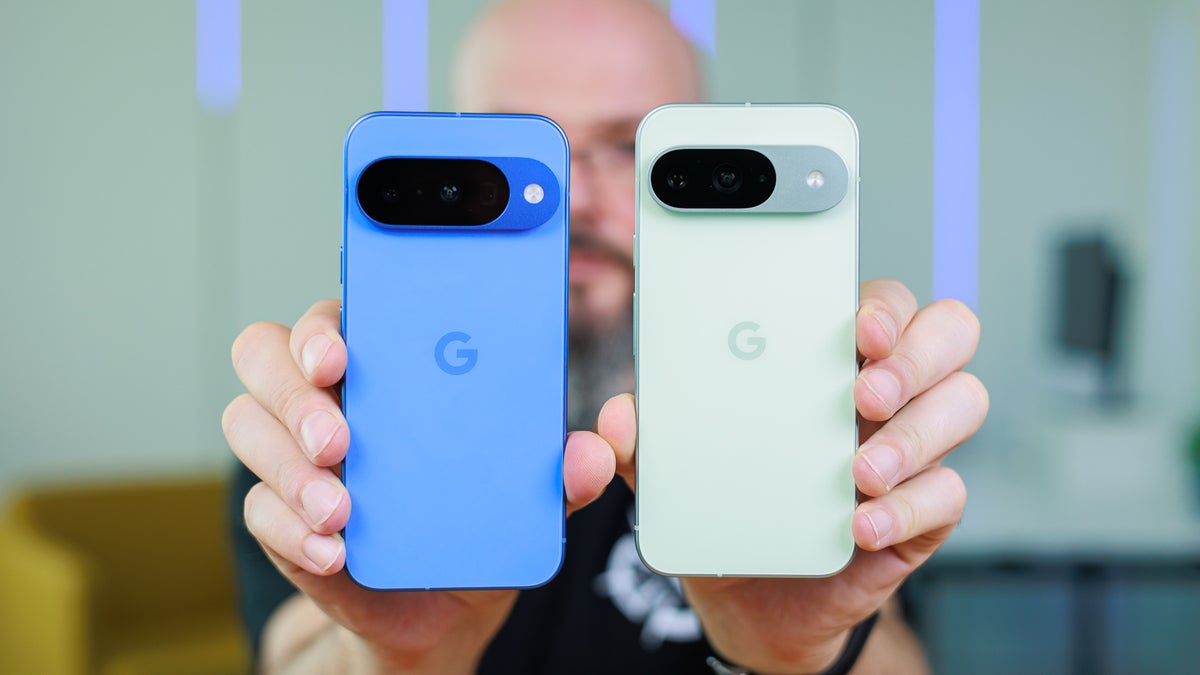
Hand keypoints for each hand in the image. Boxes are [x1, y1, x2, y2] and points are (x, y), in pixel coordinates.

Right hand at [223, 299, 616, 672]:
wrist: (443, 604)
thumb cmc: (475, 517)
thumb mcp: (528, 495)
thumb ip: (562, 469)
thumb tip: (599, 445)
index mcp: (384, 367)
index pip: (337, 314)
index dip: (328, 322)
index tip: (347, 349)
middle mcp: (327, 397)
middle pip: (266, 353)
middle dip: (295, 389)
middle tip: (342, 437)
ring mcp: (293, 456)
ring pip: (244, 423)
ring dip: (287, 464)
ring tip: (342, 507)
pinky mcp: (279, 517)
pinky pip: (256, 510)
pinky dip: (290, 529)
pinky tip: (334, 550)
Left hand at [597, 280, 986, 673]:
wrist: (748, 593)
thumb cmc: (725, 499)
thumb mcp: (675, 465)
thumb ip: (644, 438)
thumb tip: (615, 416)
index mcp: (829, 356)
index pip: (881, 301)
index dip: (883, 303)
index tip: (856, 326)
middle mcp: (884, 388)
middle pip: (948, 332)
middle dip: (914, 354)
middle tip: (861, 391)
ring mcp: (913, 447)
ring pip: (964, 403)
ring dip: (916, 432)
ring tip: (859, 470)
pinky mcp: (923, 510)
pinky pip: (948, 493)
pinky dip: (908, 505)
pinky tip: (860, 524)